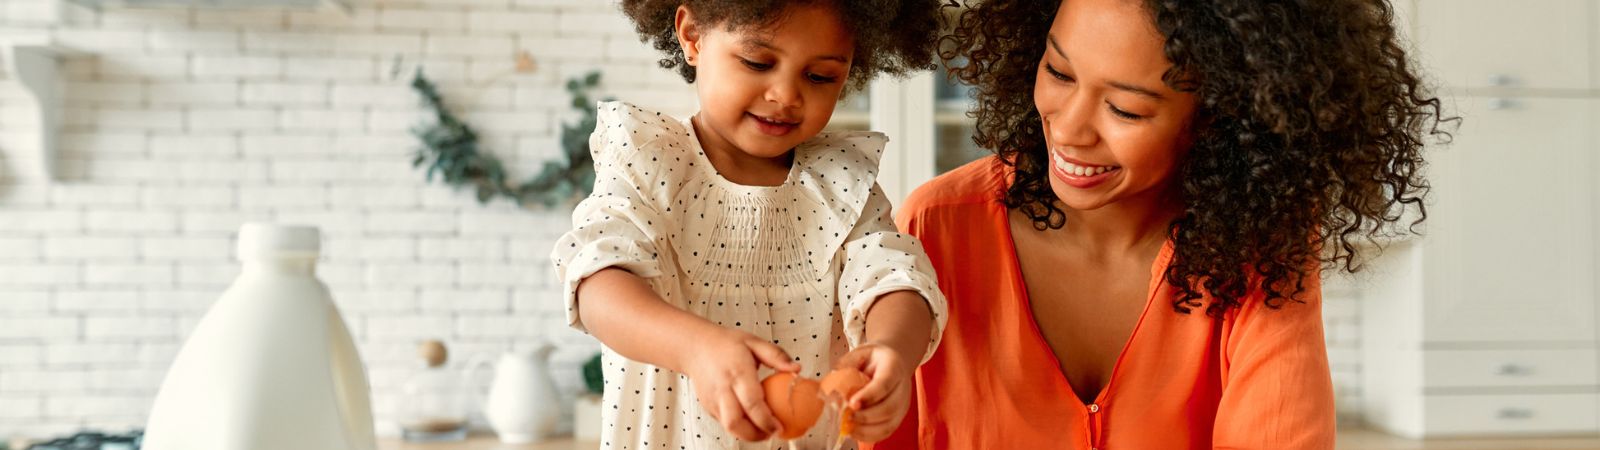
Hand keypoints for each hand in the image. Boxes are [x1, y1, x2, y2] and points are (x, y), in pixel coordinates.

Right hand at [682, 327, 802, 441]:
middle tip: (772, 433)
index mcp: (737, 372)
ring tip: (763, 431)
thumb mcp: (754, 342)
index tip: (780, 427)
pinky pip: (724, 423)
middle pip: (735, 422)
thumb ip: (777, 355)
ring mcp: (712, 400)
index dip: (766, 420)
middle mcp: (722, 388)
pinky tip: (751, 422)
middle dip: (755, 435)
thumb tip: (797, 369)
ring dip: (748, 434)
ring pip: (728, 427)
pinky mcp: (708, 407)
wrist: (695, 346)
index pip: (751, 403)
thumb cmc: (726, 344)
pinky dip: (739, 427)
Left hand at [832, 342, 915, 442]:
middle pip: (889, 407)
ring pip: (889, 423)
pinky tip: (854, 432)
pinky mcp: (898, 417)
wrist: (891, 361)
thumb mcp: (858, 353)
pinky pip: (886, 432)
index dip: (869, 396)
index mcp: (893, 366)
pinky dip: (869, 436)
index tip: (852, 403)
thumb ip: (846, 366)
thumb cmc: (873, 358)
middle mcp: (902, 387)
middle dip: (865, 416)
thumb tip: (832, 385)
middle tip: (846, 417)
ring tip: (847, 427)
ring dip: (866, 429)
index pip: (884, 384)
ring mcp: (902, 404)